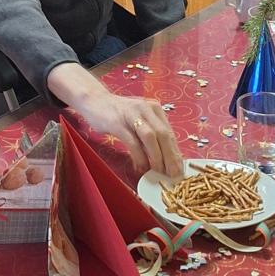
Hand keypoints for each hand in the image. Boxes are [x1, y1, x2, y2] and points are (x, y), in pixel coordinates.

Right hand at [46, 63, 181, 177]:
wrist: (95, 101)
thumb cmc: (119, 114)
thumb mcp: (139, 120)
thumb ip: (151, 134)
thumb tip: (164, 159)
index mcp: (154, 109)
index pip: (170, 133)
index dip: (176, 153)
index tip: (179, 170)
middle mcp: (146, 109)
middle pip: (164, 135)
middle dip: (170, 157)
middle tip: (173, 175)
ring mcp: (132, 114)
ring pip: (151, 137)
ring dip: (157, 157)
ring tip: (158, 172)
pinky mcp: (117, 122)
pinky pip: (132, 142)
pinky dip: (138, 156)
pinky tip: (140, 167)